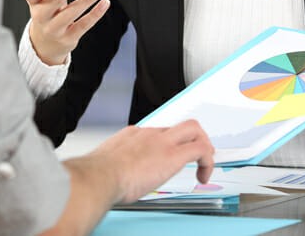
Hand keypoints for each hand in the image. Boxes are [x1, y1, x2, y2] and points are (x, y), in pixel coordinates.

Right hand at [20, 0, 108, 64]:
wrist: (45, 44)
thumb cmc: (46, 11)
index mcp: (35, 3)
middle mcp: (42, 17)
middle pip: (52, 2)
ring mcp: (55, 29)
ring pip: (71, 13)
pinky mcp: (69, 38)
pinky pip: (83, 25)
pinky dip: (95, 14)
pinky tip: (105, 2)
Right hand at [88, 121, 214, 202]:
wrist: (99, 177)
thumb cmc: (97, 176)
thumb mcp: (105, 165)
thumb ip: (113, 167)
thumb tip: (112, 179)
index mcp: (132, 136)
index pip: (157, 133)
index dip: (168, 145)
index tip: (167, 159)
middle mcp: (149, 134)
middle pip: (179, 124)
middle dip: (193, 137)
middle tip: (196, 155)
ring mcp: (161, 142)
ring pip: (194, 129)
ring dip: (204, 147)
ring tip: (204, 166)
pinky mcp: (172, 155)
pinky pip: (201, 150)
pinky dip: (207, 162)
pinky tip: (203, 177)